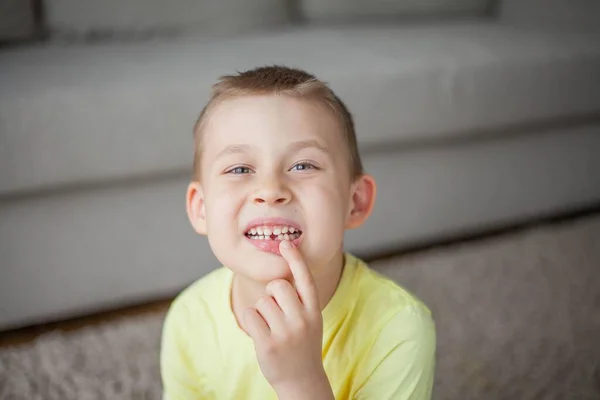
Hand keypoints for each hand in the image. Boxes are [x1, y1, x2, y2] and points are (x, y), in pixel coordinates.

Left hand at [242, 241, 333, 398]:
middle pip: (278, 285)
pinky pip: (250, 316)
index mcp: (314, 311)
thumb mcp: (310, 321)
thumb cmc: (302, 345)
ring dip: (261, 312)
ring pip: (262, 302)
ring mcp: (286, 332)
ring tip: (272, 329)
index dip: (295, 259)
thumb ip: (300, 301)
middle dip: (271, 293)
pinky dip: (252, 322)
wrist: (302, 381)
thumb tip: (279, 278)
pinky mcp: (268, 344)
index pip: (305, 279)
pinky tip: (261, 335)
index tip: (285, 243)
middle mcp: (302, 319)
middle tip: (276, 311)